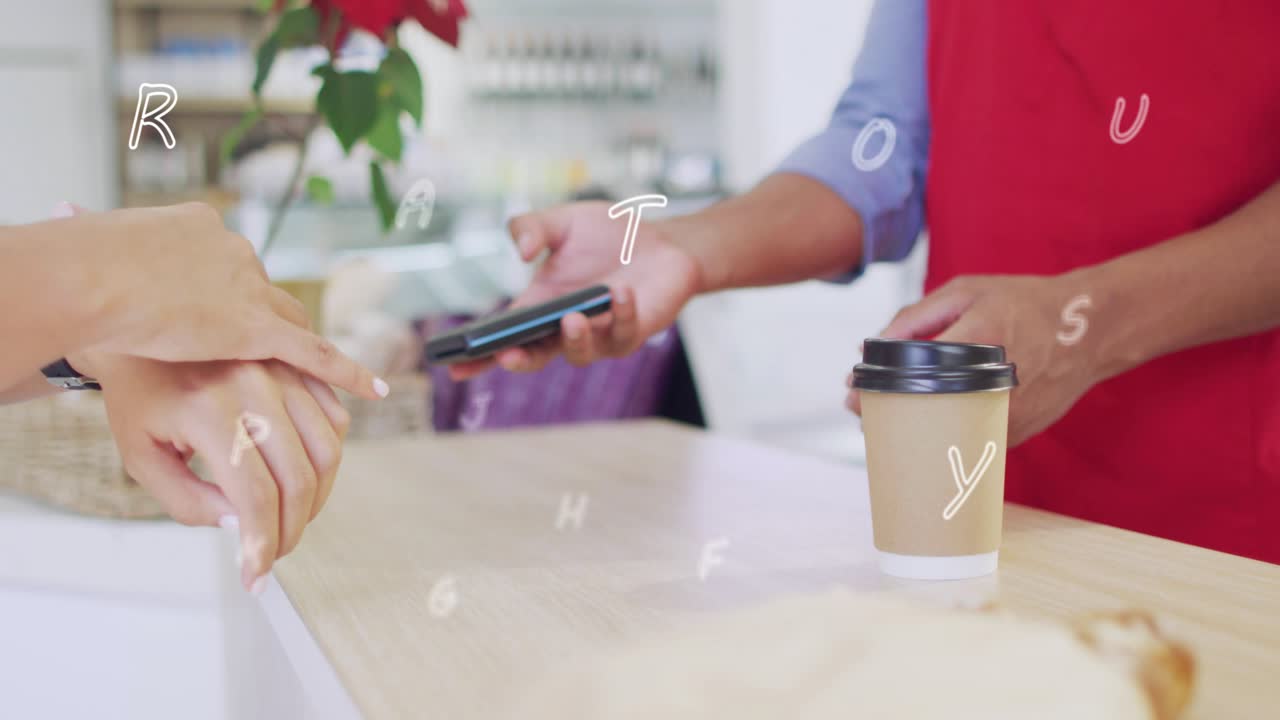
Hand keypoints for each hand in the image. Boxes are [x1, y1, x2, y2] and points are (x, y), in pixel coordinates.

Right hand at [56, 202, 386, 399]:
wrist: (91, 277)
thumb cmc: (83, 269)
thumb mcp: (106, 248)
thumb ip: (124, 254)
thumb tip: (95, 236)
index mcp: (202, 232)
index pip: (236, 271)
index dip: (239, 298)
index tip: (231, 319)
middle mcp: (237, 256)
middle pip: (270, 299)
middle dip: (271, 330)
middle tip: (267, 360)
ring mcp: (250, 291)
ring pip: (291, 327)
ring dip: (298, 357)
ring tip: (312, 389)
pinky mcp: (256, 328)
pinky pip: (314, 354)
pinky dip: (346, 372)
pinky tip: (373, 388)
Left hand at [70, 351, 350, 592]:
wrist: (141, 325)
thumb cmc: (139, 397)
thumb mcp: (141, 457)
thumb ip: (187, 501)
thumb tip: (244, 526)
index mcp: (207, 410)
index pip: (254, 494)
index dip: (262, 543)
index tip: (258, 576)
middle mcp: (252, 384)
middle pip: (298, 476)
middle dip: (293, 529)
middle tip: (275, 553)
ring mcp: (282, 370)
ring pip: (328, 448)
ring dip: (319, 497)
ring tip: (293, 520)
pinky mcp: (299, 363)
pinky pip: (336, 417)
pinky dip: (331, 456)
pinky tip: (308, 479)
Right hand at [448, 201, 701, 379]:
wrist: (662, 240)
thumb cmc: (609, 235)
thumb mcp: (563, 220)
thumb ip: (532, 226)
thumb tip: (520, 251)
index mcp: (539, 305)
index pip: (503, 337)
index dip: (478, 356)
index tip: (454, 366)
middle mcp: (564, 327)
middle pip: (535, 358)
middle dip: (520, 361)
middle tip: (508, 355)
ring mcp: (599, 336)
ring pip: (579, 354)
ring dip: (574, 339)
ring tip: (572, 316)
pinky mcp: (631, 333)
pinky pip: (622, 332)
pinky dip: (620, 313)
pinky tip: (620, 292)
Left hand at [846, 274, 1099, 446]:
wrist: (1090, 328)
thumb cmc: (1023, 302)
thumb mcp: (968, 291)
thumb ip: (918, 315)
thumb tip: (877, 343)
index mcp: (979, 339)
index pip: (913, 371)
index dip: (876, 387)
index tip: (851, 391)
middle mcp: (994, 382)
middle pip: (924, 415)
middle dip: (886, 417)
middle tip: (864, 412)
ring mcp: (1008, 413)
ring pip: (944, 438)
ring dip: (912, 432)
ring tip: (891, 419)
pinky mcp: (1017, 432)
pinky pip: (969, 441)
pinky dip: (945, 437)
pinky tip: (929, 426)